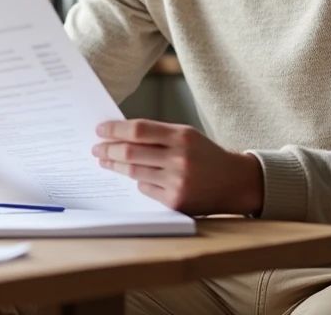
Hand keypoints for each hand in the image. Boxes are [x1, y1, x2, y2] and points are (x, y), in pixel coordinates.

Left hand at [93, 119, 263, 215]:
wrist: (234, 182)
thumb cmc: (205, 155)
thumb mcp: (187, 136)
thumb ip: (158, 134)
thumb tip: (120, 134)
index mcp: (182, 136)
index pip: (139, 130)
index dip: (115, 129)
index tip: (100, 129)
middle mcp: (180, 158)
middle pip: (131, 152)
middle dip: (108, 149)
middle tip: (95, 148)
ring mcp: (177, 181)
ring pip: (134, 172)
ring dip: (115, 166)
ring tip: (105, 161)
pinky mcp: (176, 201)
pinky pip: (145, 189)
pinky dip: (138, 182)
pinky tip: (133, 177)